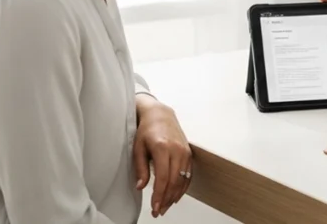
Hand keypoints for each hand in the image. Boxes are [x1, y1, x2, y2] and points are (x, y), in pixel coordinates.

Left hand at [133, 95, 192, 217]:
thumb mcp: (138, 147)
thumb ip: (140, 168)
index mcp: (162, 148)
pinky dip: (183, 187)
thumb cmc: (146, 130)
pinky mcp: (189, 153)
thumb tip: (141, 186)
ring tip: (165, 206)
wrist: (160, 114)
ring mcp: (185, 151)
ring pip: (182, 180)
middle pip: (174, 181)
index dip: (159, 195)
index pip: (162, 178)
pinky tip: (176, 196)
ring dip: (174, 196)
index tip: (154, 207)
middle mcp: (176, 150)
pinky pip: (188, 174)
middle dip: (166, 199)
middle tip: (159, 211)